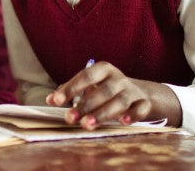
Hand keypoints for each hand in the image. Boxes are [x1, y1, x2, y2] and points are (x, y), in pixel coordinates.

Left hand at [45, 61, 180, 129]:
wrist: (140, 93)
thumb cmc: (106, 89)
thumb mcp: (90, 85)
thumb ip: (70, 91)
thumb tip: (49, 99)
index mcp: (103, 69)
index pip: (86, 76)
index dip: (71, 88)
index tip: (55, 100)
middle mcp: (118, 78)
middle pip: (102, 91)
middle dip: (85, 105)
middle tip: (70, 118)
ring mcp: (132, 90)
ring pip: (119, 101)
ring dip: (102, 113)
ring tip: (87, 124)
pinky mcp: (144, 102)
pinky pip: (140, 108)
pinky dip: (132, 115)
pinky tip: (122, 122)